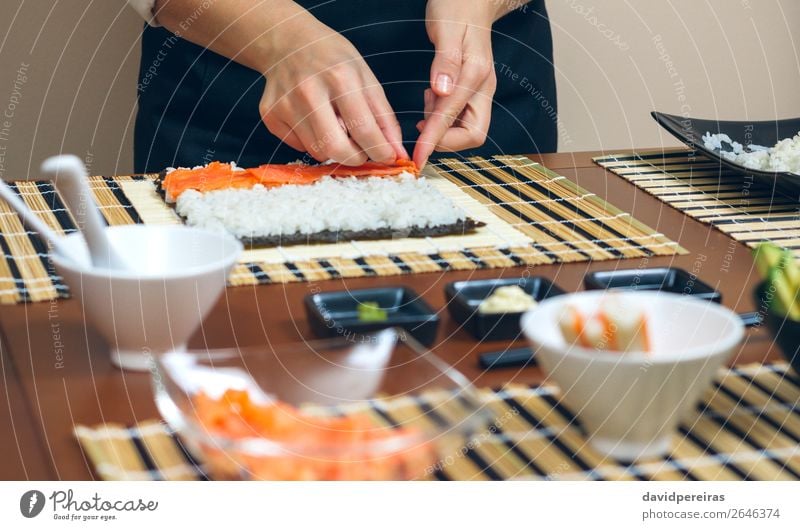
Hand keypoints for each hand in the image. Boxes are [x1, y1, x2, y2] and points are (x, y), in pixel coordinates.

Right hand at [259, 15, 406, 164]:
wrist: (288, 42)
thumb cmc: (332, 59)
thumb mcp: (365, 78)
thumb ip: (383, 117)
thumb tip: (396, 153)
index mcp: (340, 78)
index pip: (364, 130)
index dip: (380, 151)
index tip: (387, 157)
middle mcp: (309, 91)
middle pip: (336, 148)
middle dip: (355, 159)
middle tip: (362, 152)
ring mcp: (285, 104)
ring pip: (317, 151)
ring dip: (334, 149)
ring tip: (336, 127)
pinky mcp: (270, 115)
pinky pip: (299, 147)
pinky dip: (312, 142)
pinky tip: (313, 120)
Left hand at [413, 0, 499, 166]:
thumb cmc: (458, 7)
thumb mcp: (447, 29)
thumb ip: (445, 61)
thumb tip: (442, 91)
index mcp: (477, 75)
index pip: (454, 119)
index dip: (434, 141)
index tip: (417, 158)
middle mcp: (483, 87)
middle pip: (472, 135)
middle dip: (445, 139)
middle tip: (422, 123)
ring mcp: (479, 91)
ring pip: (465, 129)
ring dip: (442, 125)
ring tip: (427, 99)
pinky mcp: (472, 91)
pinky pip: (459, 116)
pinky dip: (442, 116)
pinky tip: (432, 97)